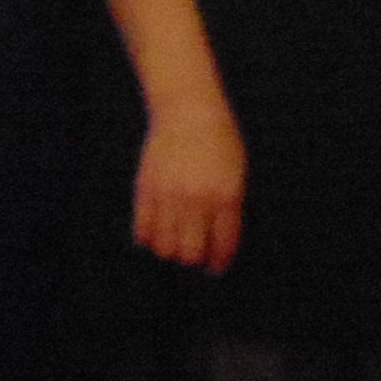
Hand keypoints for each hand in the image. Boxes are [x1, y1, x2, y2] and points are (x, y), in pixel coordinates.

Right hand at [133, 93, 246, 273]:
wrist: (189, 111)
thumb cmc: (220, 142)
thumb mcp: (237, 174)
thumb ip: (230, 208)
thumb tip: (218, 242)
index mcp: (226, 197)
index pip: (223, 245)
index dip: (219, 262)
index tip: (215, 268)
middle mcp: (196, 200)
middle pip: (190, 253)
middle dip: (194, 259)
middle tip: (195, 256)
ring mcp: (169, 195)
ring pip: (164, 246)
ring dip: (170, 251)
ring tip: (175, 245)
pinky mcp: (146, 189)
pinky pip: (142, 229)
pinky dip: (148, 239)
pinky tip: (156, 235)